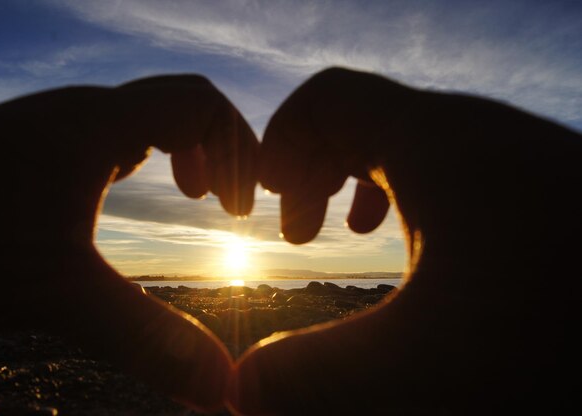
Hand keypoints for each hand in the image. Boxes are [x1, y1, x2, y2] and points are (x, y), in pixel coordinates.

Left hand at [0, 75, 257, 411]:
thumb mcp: (59, 294)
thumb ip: (147, 340)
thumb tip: (220, 390)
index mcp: (98, 124)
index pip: (200, 103)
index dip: (239, 149)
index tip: (240, 209)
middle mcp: (81, 113)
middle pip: (180, 105)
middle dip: (219, 151)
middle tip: (227, 206)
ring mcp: (57, 125)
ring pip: (145, 117)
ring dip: (183, 152)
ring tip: (195, 199)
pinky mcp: (38, 145)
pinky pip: (114, 133)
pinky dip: (146, 159)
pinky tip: (127, 196)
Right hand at [229, 68, 581, 413]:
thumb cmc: (559, 342)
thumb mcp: (421, 370)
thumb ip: (314, 380)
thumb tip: (243, 392)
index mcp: (434, 142)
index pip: (325, 98)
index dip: (278, 142)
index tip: (269, 206)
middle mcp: (475, 133)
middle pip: (363, 114)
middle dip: (313, 168)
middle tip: (300, 230)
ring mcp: (514, 154)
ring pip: (409, 137)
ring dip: (362, 179)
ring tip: (352, 237)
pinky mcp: (539, 185)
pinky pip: (455, 161)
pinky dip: (415, 195)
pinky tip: (424, 252)